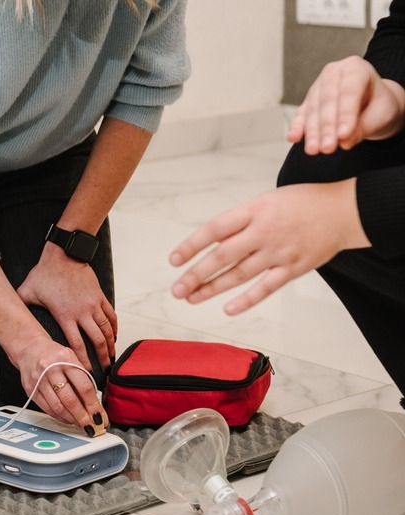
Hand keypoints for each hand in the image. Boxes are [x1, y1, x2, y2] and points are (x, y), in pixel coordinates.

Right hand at [11, 333, 107, 433]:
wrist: (29, 348)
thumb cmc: (53, 354)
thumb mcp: (72, 358)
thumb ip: (82, 377)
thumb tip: (94, 403)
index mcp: (65, 359)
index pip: (84, 387)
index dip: (93, 405)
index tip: (101, 417)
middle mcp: (51, 369)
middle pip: (70, 400)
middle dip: (83, 417)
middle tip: (92, 427)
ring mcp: (38, 380)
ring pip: (58, 407)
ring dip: (72, 419)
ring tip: (81, 424)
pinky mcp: (30, 389)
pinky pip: (47, 408)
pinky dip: (59, 417)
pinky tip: (67, 419)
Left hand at [17, 244, 117, 372]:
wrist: (64, 255)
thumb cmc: (45, 273)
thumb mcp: (27, 291)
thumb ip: (20, 306)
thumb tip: (5, 314)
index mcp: (64, 316)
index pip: (76, 344)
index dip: (82, 359)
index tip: (86, 370)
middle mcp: (82, 312)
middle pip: (96, 340)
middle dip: (102, 357)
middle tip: (105, 369)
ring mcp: (93, 304)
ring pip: (106, 329)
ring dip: (110, 345)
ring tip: (112, 356)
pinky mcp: (99, 296)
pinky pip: (111, 315)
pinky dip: (114, 327)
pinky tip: (114, 336)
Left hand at [170, 180, 369, 314]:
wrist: (344, 210)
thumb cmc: (302, 203)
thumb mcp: (265, 201)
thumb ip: (240, 222)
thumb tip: (212, 241)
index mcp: (253, 211)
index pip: (214, 230)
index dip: (191, 246)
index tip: (174, 260)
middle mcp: (263, 232)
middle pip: (222, 256)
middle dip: (196, 274)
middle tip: (177, 289)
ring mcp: (278, 252)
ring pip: (239, 274)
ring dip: (212, 288)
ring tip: (191, 298)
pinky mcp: (293, 268)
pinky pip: (266, 288)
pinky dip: (246, 300)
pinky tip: (228, 309)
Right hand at [290, 55, 404, 154]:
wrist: (372, 105)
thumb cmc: (378, 107)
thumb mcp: (381, 116)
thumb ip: (363, 128)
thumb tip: (343, 142)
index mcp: (357, 68)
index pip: (349, 91)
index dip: (345, 114)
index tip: (343, 135)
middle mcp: (334, 73)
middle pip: (327, 100)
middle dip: (326, 127)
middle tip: (328, 148)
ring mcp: (318, 87)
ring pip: (313, 110)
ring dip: (312, 132)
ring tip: (314, 150)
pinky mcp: (308, 102)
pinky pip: (301, 115)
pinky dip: (297, 128)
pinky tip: (294, 138)